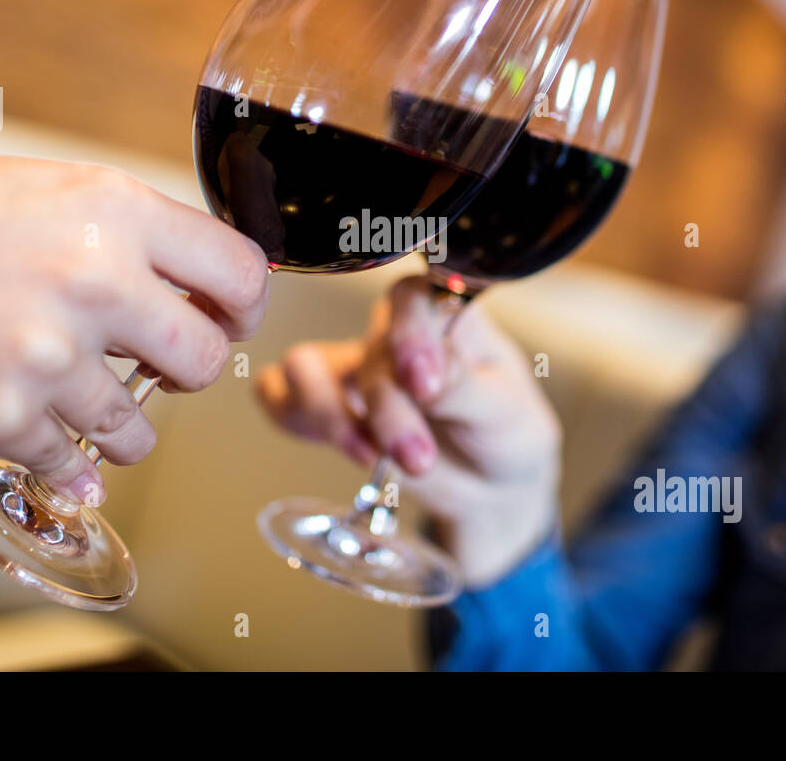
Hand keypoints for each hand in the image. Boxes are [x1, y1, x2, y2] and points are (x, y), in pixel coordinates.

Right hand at [0, 156, 268, 501]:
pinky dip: (65, 464)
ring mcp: (47, 354)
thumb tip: (199, 284)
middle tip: (156, 368)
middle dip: (186, 372)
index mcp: (112, 208)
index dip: (243, 306)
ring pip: (141, 429)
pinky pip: (73, 465)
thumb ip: (124, 233)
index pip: (242, 271)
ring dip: (119, 427)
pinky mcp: (0, 418)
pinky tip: (45, 443)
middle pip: (207, 358)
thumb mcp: (40, 191)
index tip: (224, 319)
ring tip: (75, 401)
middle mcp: (93, 278)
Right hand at [257, 276, 559, 585]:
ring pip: (306, 365)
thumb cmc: (506, 434)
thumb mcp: (504, 412)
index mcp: (448, 316)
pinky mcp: (331, 404)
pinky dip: (292, 417)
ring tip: (370, 457)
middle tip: (418, 456)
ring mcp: (358, 367)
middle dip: (388, 412)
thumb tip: (419, 372)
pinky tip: (337, 444)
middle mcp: (397, 333)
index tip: (422, 383)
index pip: (413, 296)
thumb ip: (461, 387)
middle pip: (367, 352)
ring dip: (330, 416)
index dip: (408, 333)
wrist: (491, 489)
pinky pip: (279, 393)